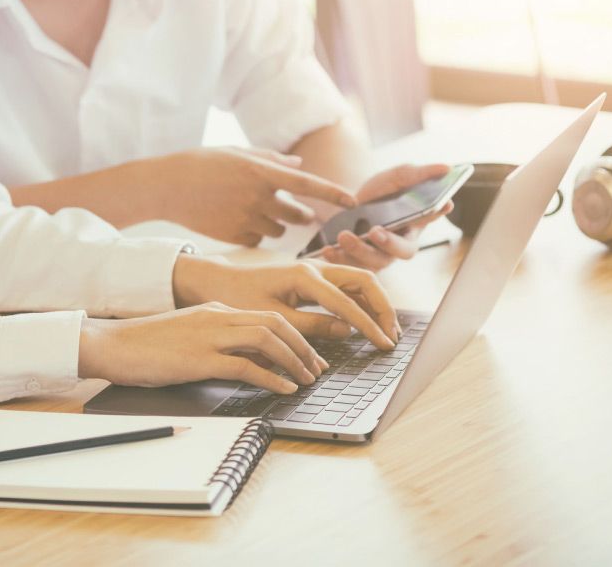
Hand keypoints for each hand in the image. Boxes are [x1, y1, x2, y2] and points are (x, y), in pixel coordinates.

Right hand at [77, 303, 324, 393]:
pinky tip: (284, 389)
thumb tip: (250, 361)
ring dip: (294, 360)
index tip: (310, 355)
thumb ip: (219, 341)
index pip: (268, 316)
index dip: (296, 335)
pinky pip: (246, 365)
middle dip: (304, 346)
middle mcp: (218, 317)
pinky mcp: (200, 358)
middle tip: (318, 368)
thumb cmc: (146, 345)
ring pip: (268, 339)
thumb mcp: (190, 335)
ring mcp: (210, 335)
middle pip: (276, 323)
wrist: (113, 344)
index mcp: (217, 310)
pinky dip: (272, 377)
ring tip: (307, 380)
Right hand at [158, 147, 355, 245]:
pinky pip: (258, 240)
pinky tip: (238, 222)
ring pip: (279, 229)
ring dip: (277, 223)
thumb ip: (270, 159)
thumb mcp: (236, 153)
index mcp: (261, 172)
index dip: (333, 193)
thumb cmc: (200, 164)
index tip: (353, 200)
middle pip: (297, 213)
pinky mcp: (235, 236)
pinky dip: (255, 234)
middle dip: (302, 213)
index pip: (308, 185)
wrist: (166, 187)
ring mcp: (246, 219)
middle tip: (302, 212)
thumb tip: (297, 164)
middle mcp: (258, 197)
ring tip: (257, 212)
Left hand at [172, 255, 399, 349]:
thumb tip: (347, 332)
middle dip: (383, 308)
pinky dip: (361, 301)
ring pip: (358, 280)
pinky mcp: (312, 276)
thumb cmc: (238, 299)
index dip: (369, 325)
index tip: (383, 344)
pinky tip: (367, 321)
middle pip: (364, 280)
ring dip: (376, 303)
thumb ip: (311, 325)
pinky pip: (346, 285)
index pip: (347, 301)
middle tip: (393, 336)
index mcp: (303, 275)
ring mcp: (315, 268)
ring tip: (386, 330)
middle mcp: (314, 267)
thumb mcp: (273, 318)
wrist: (217, 282)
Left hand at [321, 164, 453, 270]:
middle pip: (403, 251)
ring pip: (375, 262)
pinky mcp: (357, 262)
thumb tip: (446, 168)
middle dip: (390, 243)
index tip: (443, 204)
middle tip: (376, 231)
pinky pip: (350, 266)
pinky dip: (337, 258)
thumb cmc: (380, 193)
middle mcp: (400, 243)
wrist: (347, 206)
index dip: (437, 213)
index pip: (431, 217)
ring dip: (359, 250)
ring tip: (344, 236)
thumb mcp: (397, 178)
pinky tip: (326, 249)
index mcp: (415, 222)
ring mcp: (379, 255)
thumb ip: (418, 174)